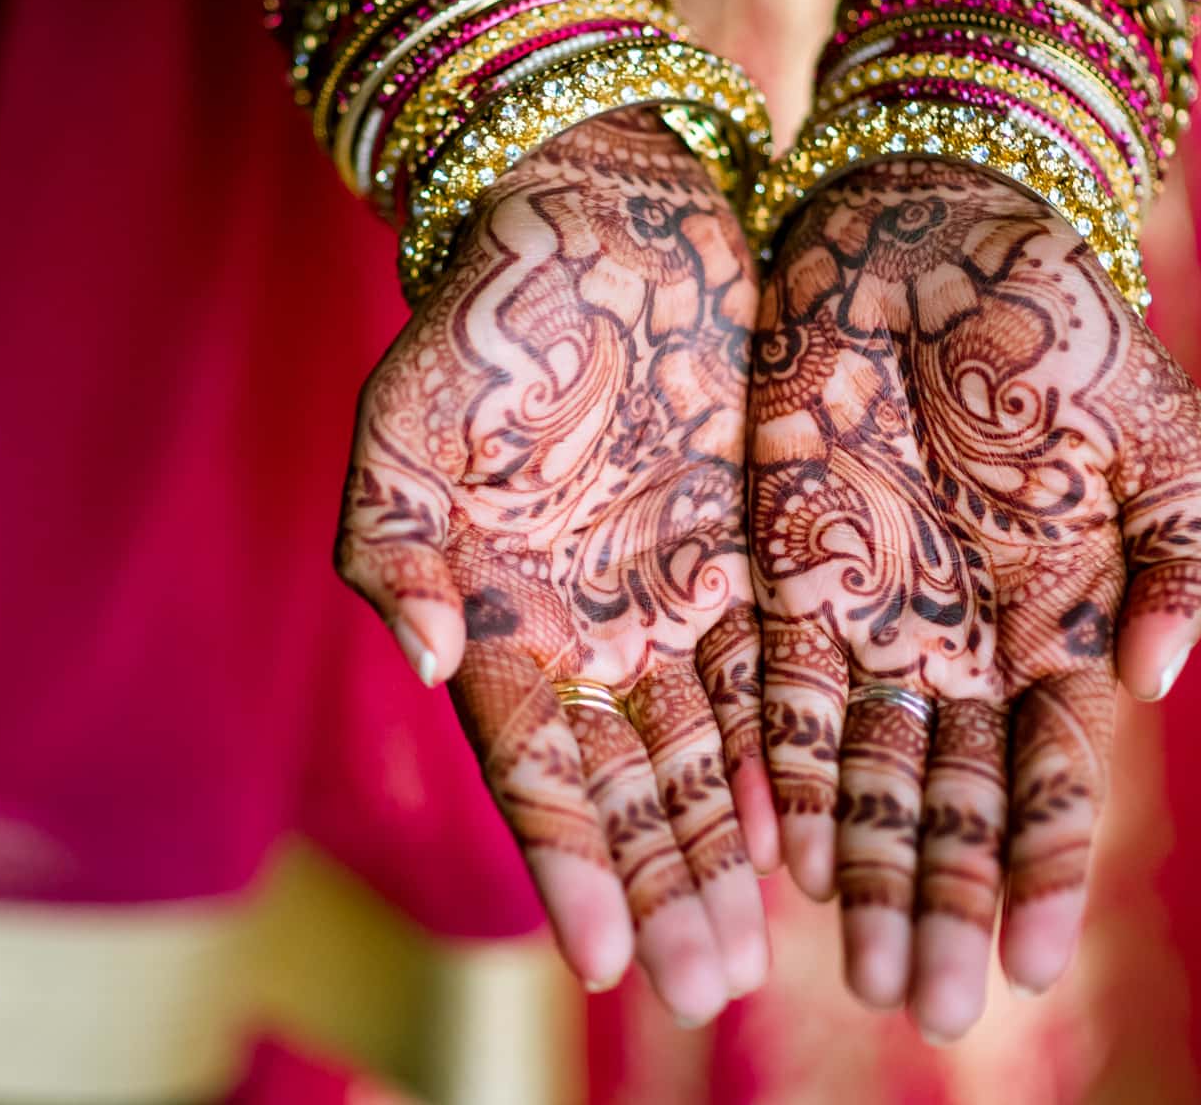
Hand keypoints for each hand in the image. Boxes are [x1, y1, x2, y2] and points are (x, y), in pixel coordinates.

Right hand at [336, 109, 777, 1023]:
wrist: (590, 214)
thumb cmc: (486, 315)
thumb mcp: (407, 420)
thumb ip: (396, 547)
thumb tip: (430, 659)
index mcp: (495, 612)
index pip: (533, 764)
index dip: (570, 861)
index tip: (612, 955)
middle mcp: (581, 622)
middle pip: (626, 781)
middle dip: (662, 883)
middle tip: (708, 986)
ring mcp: (661, 590)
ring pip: (699, 746)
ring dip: (719, 846)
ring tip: (754, 949)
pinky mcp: (737, 547)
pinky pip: (764, 672)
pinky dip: (779, 752)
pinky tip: (804, 829)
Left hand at [746, 159, 1200, 1038]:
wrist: (931, 228)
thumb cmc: (1058, 318)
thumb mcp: (1156, 432)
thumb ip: (1181, 559)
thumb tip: (1150, 683)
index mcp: (1061, 619)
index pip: (1051, 776)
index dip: (1041, 871)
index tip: (1028, 966)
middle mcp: (961, 638)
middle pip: (948, 799)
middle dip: (938, 900)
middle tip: (922, 1003)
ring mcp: (871, 610)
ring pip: (863, 769)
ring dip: (862, 868)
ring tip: (858, 968)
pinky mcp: (785, 567)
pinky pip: (777, 692)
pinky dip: (781, 771)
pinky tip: (785, 853)